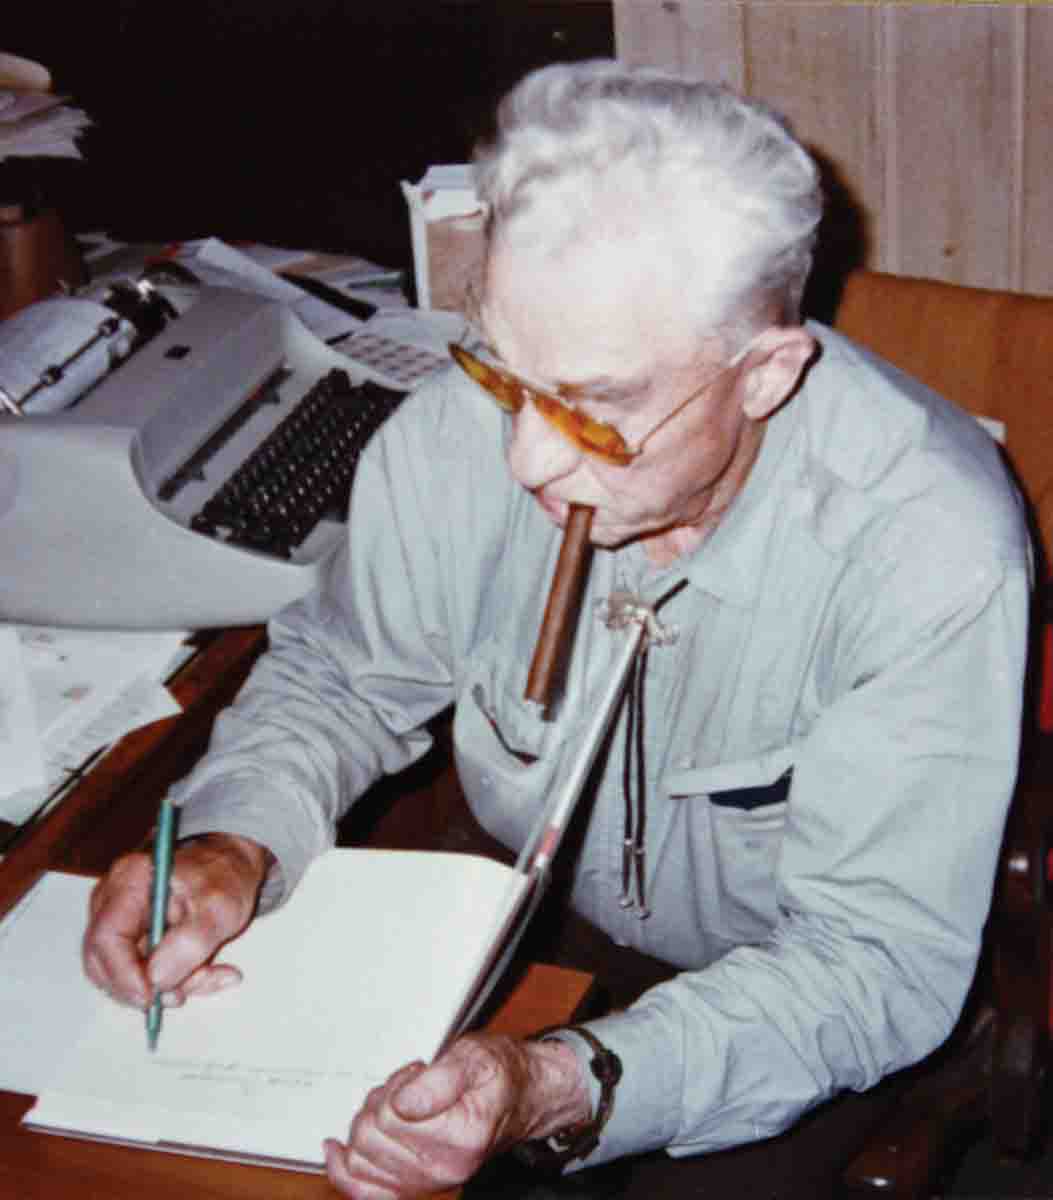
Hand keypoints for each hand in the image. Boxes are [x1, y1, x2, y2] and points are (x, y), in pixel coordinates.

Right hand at [82, 832, 272, 1010]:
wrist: (231, 865)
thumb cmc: (224, 875)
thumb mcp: (220, 907)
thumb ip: (189, 943)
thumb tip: (156, 979)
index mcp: (130, 881)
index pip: (105, 937)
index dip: (123, 974)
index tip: (152, 995)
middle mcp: (115, 901)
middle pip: (105, 962)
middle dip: (143, 987)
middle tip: (181, 994)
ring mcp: (122, 921)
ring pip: (125, 974)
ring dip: (167, 986)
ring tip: (207, 973)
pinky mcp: (134, 939)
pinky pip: (142, 974)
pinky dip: (175, 981)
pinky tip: (204, 971)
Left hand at [324, 1033, 588, 1198]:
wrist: (519, 1098)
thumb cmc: (498, 1075)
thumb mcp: (476, 1058)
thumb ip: (441, 1078)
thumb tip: (404, 1102)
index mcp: (460, 1138)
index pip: (391, 1115)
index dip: (397, 1086)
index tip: (418, 1073)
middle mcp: (443, 1170)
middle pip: (370, 1138)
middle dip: (379, 1103)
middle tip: (407, 1086)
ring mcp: (428, 1183)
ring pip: (361, 1159)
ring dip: (369, 1125)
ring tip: (397, 1105)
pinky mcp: (415, 1186)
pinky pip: (365, 1192)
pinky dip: (345, 1172)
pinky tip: (336, 1152)